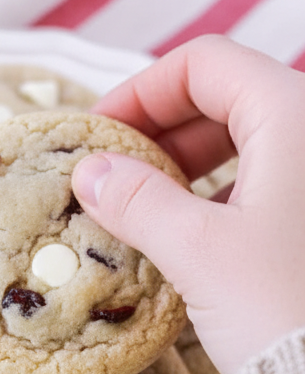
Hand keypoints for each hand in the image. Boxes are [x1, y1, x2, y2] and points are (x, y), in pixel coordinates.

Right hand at [70, 34, 304, 373]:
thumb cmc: (283, 310)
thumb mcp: (197, 252)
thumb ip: (138, 201)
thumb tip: (90, 172)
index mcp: (294, 116)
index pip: (206, 63)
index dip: (142, 90)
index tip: (98, 135)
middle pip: (228, 97)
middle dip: (162, 130)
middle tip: (111, 172)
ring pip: (249, 142)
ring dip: (188, 165)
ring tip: (141, 206)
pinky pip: (268, 183)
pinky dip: (221, 196)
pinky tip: (187, 235)